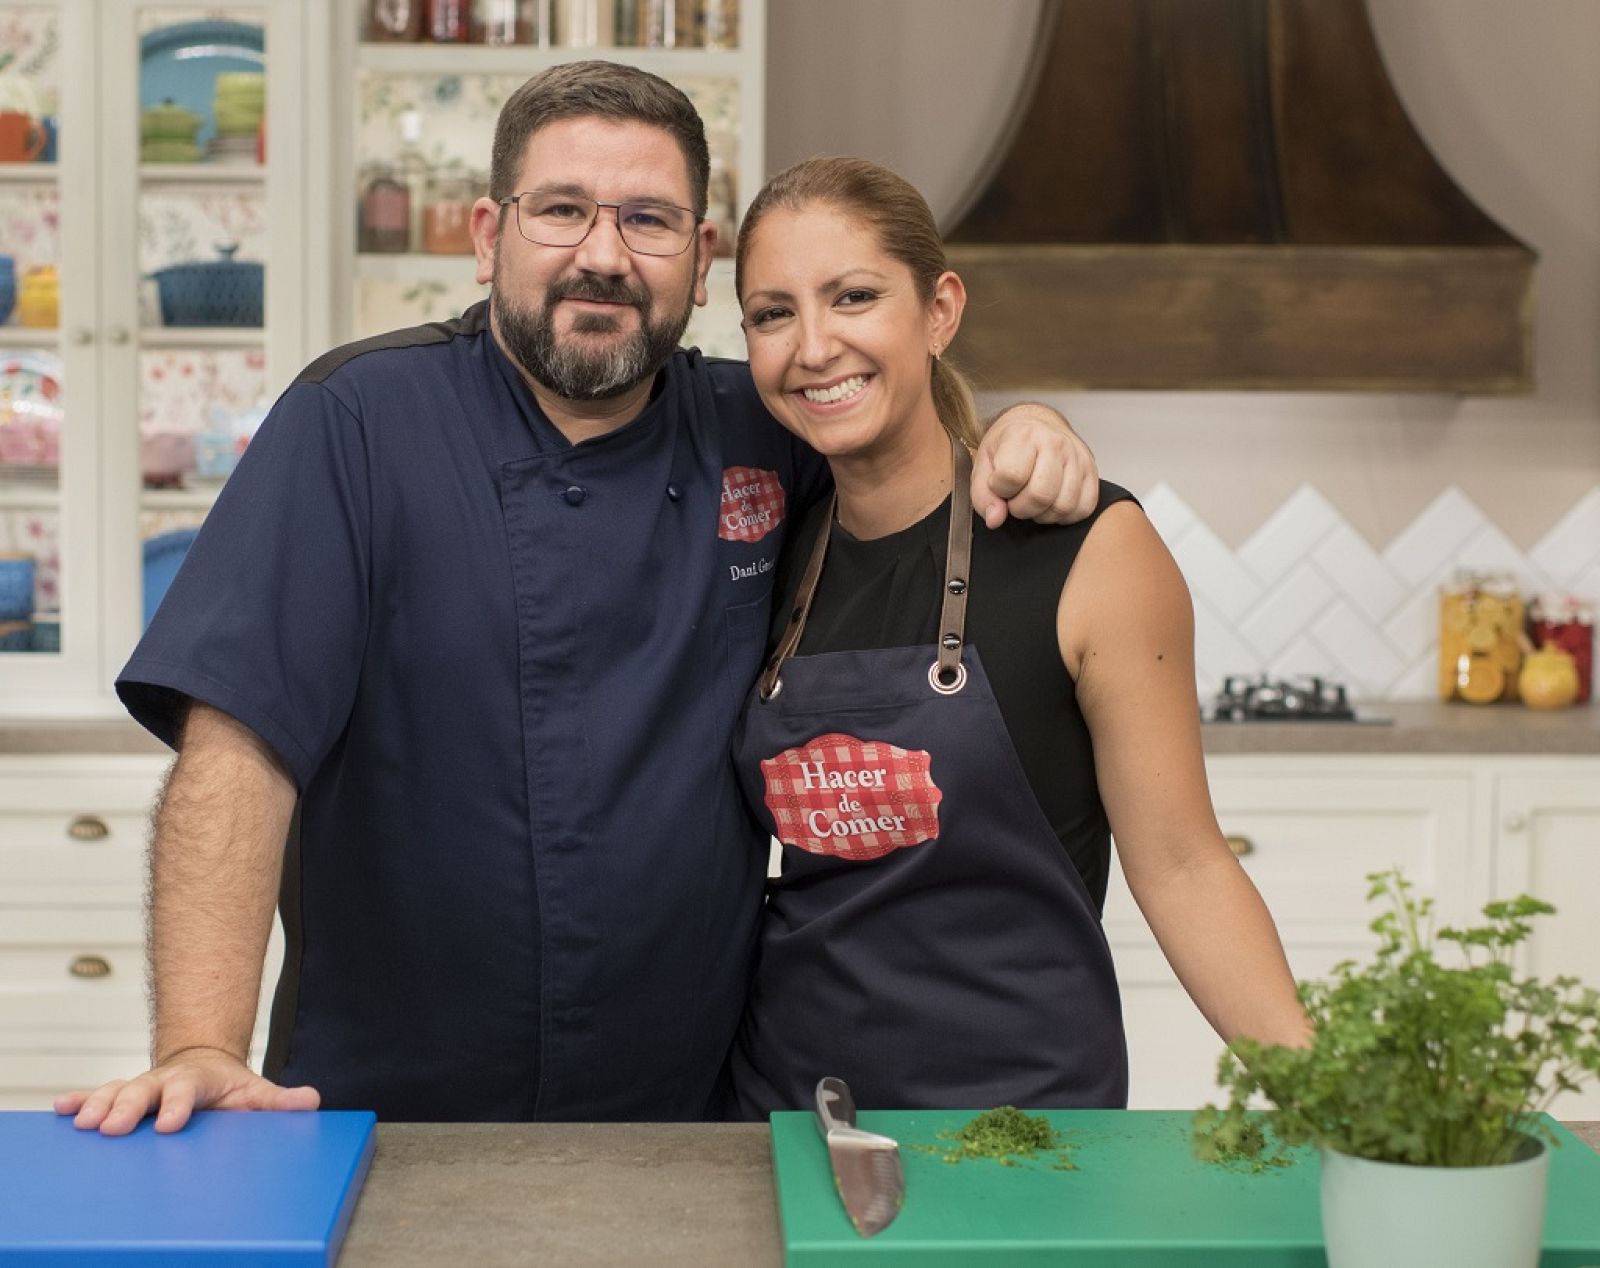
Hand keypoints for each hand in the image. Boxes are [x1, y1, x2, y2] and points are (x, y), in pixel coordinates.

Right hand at [53, 1046, 319, 1135]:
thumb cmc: (230, 1088)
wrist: (206, 1065)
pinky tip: (61, 1109)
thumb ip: (280, 1100)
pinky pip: (99, 1095)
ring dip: (98, 1104)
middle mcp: (164, 1081)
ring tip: (81, 1121)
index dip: (177, 1105)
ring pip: (116, 1091)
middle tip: (110, 1127)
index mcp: (197, 1081)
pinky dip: (80, 1101)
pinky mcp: (124, 1095)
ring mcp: (142, 1087)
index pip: (187, 1091)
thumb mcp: (256, 1092)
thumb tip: (312, 1100)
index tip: (167, 1124)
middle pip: (143, 1090)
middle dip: (127, 1107)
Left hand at [971, 402, 1099, 527]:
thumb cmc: (1009, 444)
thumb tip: (996, 519)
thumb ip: (982, 494)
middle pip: (1040, 496)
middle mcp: (1056, 443)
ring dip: (1043, 514)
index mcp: (1024, 436)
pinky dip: (1065, 515)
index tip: (999, 485)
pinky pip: (1083, 509)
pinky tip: (1052, 503)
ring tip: (1033, 500)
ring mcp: (1078, 457)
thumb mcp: (983, 463)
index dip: (1000, 491)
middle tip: (1015, 499)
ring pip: (1063, 506)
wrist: (1037, 424)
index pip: (1011, 477)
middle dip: (1021, 508)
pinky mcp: (1092, 472)